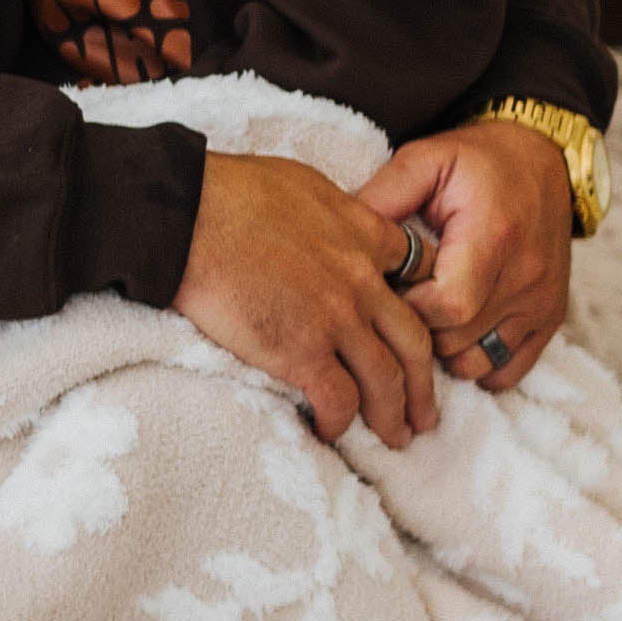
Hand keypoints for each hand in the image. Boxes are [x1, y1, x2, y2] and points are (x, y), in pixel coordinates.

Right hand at [174, 151, 436, 447]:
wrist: (188, 216)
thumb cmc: (231, 191)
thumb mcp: (305, 183)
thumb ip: (337, 212)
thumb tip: (333, 227)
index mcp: (366, 235)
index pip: (424, 275)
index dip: (433, 307)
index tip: (426, 332)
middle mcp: (363, 282)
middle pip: (414, 343)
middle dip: (423, 384)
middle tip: (424, 412)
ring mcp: (336, 320)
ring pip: (385, 381)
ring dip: (392, 415)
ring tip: (393, 437)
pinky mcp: (301, 352)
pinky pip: (338, 400)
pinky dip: (340, 421)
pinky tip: (332, 430)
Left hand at [356, 114, 572, 392]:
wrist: (543, 157)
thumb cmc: (477, 160)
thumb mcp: (426, 160)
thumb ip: (384, 197)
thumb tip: (344, 240)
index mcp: (493, 237)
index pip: (446, 307)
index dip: (407, 309)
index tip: (389, 288)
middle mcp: (524, 277)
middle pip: (456, 340)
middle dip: (416, 330)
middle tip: (399, 302)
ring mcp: (541, 301)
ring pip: (478, 363)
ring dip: (442, 351)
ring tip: (425, 317)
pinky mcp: (551, 316)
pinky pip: (509, 370)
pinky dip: (478, 365)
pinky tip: (455, 337)